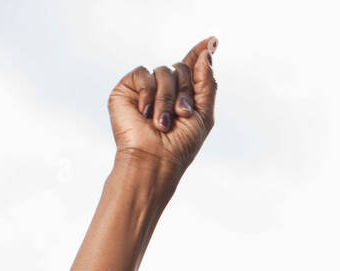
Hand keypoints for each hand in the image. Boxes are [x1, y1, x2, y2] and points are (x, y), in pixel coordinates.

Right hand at [108, 36, 218, 174]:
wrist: (155, 160)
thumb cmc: (180, 145)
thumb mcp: (203, 114)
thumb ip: (207, 83)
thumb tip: (207, 51)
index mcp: (183, 96)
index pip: (191, 67)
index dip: (200, 54)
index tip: (212, 41)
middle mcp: (164, 90)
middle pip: (181, 69)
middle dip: (185, 92)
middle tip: (182, 115)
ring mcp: (145, 89)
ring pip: (164, 71)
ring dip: (167, 99)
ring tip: (162, 123)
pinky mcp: (127, 89)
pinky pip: (144, 74)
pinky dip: (148, 94)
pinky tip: (145, 113)